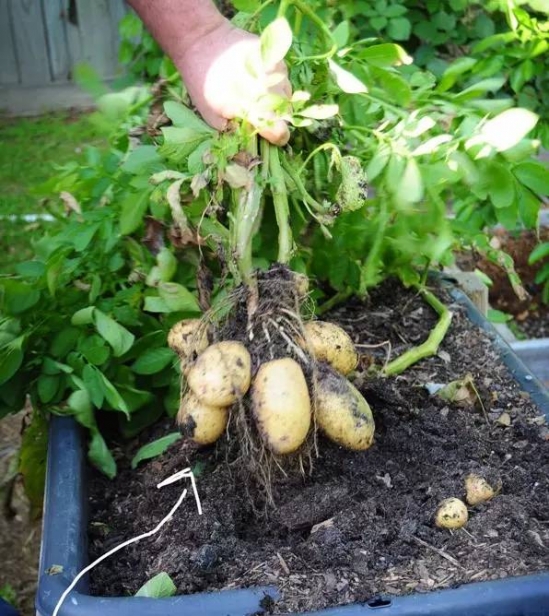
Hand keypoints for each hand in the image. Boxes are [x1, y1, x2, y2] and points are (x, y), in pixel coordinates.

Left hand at [177, 20, 291, 145]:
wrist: (202, 41)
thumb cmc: (204, 84)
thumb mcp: (213, 117)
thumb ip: (236, 131)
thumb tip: (254, 137)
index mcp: (257, 109)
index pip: (281, 133)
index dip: (276, 138)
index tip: (268, 136)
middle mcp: (273, 91)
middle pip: (286, 114)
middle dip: (275, 118)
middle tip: (257, 114)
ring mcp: (277, 72)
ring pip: (287, 95)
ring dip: (276, 100)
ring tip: (256, 95)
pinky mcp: (276, 57)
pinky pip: (283, 77)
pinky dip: (274, 82)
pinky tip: (257, 79)